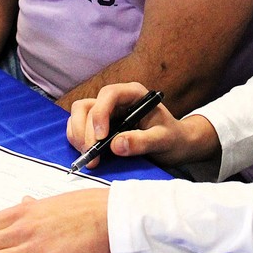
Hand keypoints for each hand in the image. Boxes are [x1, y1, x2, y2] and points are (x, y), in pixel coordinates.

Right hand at [67, 81, 219, 169]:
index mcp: (133, 94)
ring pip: (79, 114)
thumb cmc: (172, 139)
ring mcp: (106, 112)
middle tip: (92, 156)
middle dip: (86, 131)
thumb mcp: (163, 141)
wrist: (175, 146)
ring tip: (90, 158)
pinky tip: (89, 155)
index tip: (102, 137)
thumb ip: (142, 142)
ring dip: (78, 135)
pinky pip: (78, 127)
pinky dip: (77, 140)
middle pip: (89, 106)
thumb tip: (116, 145)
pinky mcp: (99, 125)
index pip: (109, 94)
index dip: (100, 113)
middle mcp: (117, 100)